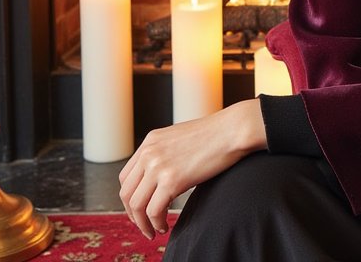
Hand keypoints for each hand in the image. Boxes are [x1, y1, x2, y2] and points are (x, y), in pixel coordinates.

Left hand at [119, 98, 266, 238]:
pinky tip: (165, 226)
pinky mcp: (171, 180)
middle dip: (133, 214)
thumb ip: (165, 153)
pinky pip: (153, 211)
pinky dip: (156, 224)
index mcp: (151, 141)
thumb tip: (160, 178)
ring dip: (143, 224)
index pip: (126, 177)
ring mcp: (158, 166)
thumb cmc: (215, 134)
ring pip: (137, 205)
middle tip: (144, 225)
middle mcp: (149, 152)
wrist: (234, 129)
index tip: (140, 210)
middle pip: (127, 193)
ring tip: (154, 231)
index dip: (130, 198)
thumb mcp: (180, 138)